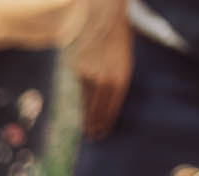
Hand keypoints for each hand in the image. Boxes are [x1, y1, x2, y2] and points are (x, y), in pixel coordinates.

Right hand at [73, 0, 132, 139]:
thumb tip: (108, 99)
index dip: (106, 122)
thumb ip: (117, 80)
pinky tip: (80, 110)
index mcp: (121, 77)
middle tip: (93, 137)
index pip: (111, 107)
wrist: (102, 15)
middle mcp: (104, 79)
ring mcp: (87, 75)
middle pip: (97, 109)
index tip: (103, 133)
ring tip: (86, 130)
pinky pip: (78, 91)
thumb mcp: (124, 59)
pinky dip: (80, 102)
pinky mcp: (75, 70)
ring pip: (85, 102)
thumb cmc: (117, 35)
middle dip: (95, 124)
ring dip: (85, 117)